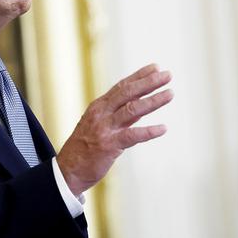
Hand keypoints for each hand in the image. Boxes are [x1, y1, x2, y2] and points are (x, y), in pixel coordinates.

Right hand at [56, 63, 172, 195]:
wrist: (68, 170)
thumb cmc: (85, 147)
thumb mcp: (99, 124)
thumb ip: (119, 114)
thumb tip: (140, 103)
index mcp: (99, 106)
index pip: (121, 86)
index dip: (139, 76)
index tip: (156, 67)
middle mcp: (101, 113)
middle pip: (128, 92)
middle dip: (149, 82)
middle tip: (167, 75)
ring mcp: (105, 128)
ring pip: (132, 109)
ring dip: (153, 101)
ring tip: (170, 94)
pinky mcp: (109, 145)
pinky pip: (133, 135)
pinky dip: (149, 131)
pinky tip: (163, 128)